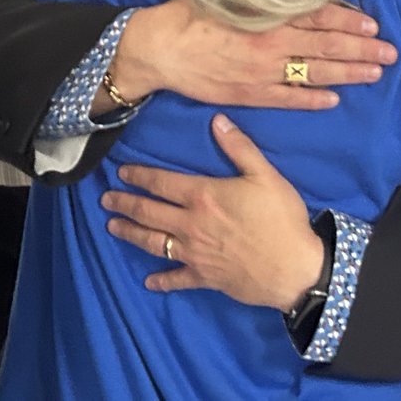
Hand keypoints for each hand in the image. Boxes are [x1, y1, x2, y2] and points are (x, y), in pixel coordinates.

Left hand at [102, 114, 325, 311]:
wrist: (294, 268)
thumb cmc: (282, 219)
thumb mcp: (265, 175)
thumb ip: (239, 147)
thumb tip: (217, 120)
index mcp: (203, 196)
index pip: (162, 183)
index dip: (139, 176)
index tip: (121, 172)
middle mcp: (191, 224)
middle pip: (149, 212)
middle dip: (125, 204)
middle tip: (106, 200)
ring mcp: (194, 253)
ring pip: (153, 242)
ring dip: (131, 234)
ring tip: (113, 228)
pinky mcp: (204, 277)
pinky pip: (177, 278)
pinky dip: (161, 280)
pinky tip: (148, 281)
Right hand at [103, 0, 396, 112]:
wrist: (158, 49)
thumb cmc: (186, 13)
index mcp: (267, 15)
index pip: (319, 17)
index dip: (349, 20)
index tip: (373, 24)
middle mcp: (271, 44)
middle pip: (326, 47)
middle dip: (362, 50)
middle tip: (390, 53)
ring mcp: (262, 72)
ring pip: (315, 73)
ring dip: (348, 74)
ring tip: (374, 74)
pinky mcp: (249, 94)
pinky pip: (288, 99)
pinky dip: (312, 99)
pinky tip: (334, 99)